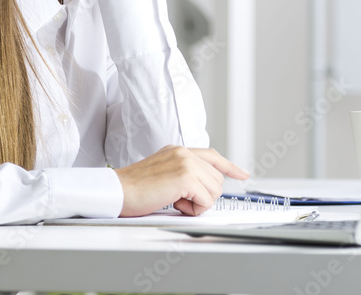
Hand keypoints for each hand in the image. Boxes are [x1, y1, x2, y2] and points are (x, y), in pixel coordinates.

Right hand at [114, 146, 249, 216]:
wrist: (117, 191)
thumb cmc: (134, 189)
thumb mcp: (162, 174)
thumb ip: (182, 174)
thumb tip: (203, 189)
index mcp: (178, 151)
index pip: (212, 156)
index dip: (230, 167)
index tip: (243, 174)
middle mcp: (184, 152)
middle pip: (217, 179)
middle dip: (203, 196)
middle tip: (178, 200)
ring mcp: (186, 163)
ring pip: (215, 190)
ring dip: (198, 203)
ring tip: (173, 200)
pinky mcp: (185, 177)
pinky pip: (206, 201)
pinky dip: (194, 209)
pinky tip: (174, 203)